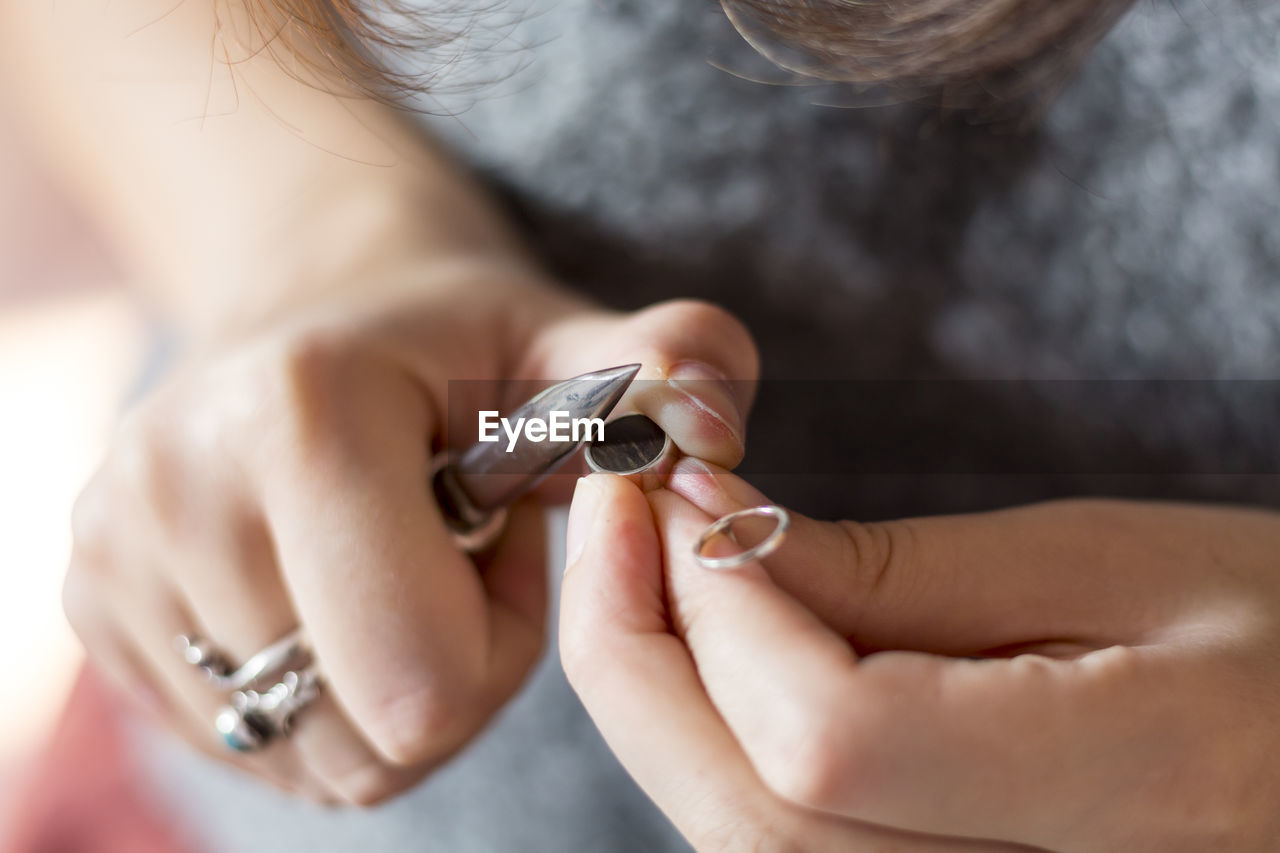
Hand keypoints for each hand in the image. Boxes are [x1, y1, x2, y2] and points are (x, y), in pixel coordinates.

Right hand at [62, 261, 756, 805]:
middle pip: (366, 740)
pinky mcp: (96, 612)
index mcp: (299, 411)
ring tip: (393, 570)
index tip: (501, 538)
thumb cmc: (462, 351)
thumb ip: (676, 365)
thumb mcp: (573, 345)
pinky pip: (247, 746)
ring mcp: (116, 556)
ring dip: (384, 693)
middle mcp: (174, 484)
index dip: (500, 638)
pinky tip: (331, 594)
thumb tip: (710, 426)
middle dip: (449, 676)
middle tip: (452, 560)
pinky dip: (315, 700)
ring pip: (306, 757)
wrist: (317, 324)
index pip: (420, 676)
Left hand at [560, 459, 1279, 851]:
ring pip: (742, 834)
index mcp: (1124, 792)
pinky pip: (777, 838)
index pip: (826, 737)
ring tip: (647, 555)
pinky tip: (707, 634)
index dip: (720, 607)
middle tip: (614, 506)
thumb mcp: (1103, 562)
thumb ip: (897, 574)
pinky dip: (709, 732)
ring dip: (658, 690)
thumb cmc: (1267, 626)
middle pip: (747, 812)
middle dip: (639, 650)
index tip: (673, 483)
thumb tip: (715, 534)